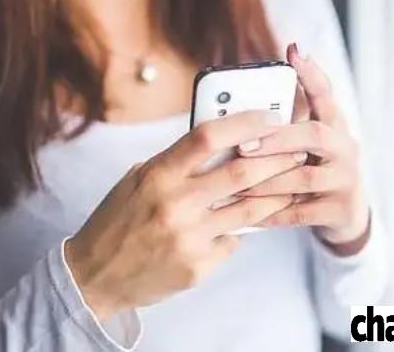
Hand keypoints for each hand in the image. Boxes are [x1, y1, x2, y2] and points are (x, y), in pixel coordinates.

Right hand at [65, 111, 305, 318]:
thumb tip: (221, 143)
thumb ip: (176, 163)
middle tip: (299, 150)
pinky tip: (237, 226)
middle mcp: (175, 204)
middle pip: (241, 172)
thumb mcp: (137, 180)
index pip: (208, 137)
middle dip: (277, 158)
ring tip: (291, 184)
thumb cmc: (117, 221)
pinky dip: (237, 231)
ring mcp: (189, 237)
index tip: (268, 116)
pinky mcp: (198, 266)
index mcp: (157, 175)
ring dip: (275, 195)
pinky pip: (232, 241)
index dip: (244, 122)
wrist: (95, 277)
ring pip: (249, 211)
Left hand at [237, 44, 370, 253]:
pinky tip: (248, 214)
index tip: (294, 51)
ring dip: (267, 180)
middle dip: (277, 139)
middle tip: (243, 145)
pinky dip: (273, 212)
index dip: (311, 74)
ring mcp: (345, 180)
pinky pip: (301, 212)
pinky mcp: (340, 210)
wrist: (346, 215)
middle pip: (315, 135)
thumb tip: (236, 108)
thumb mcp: (306, 145)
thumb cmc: (314, 170)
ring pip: (304, 177)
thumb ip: (283, 126)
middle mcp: (345, 148)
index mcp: (334, 126)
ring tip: (236, 183)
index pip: (325, 94)